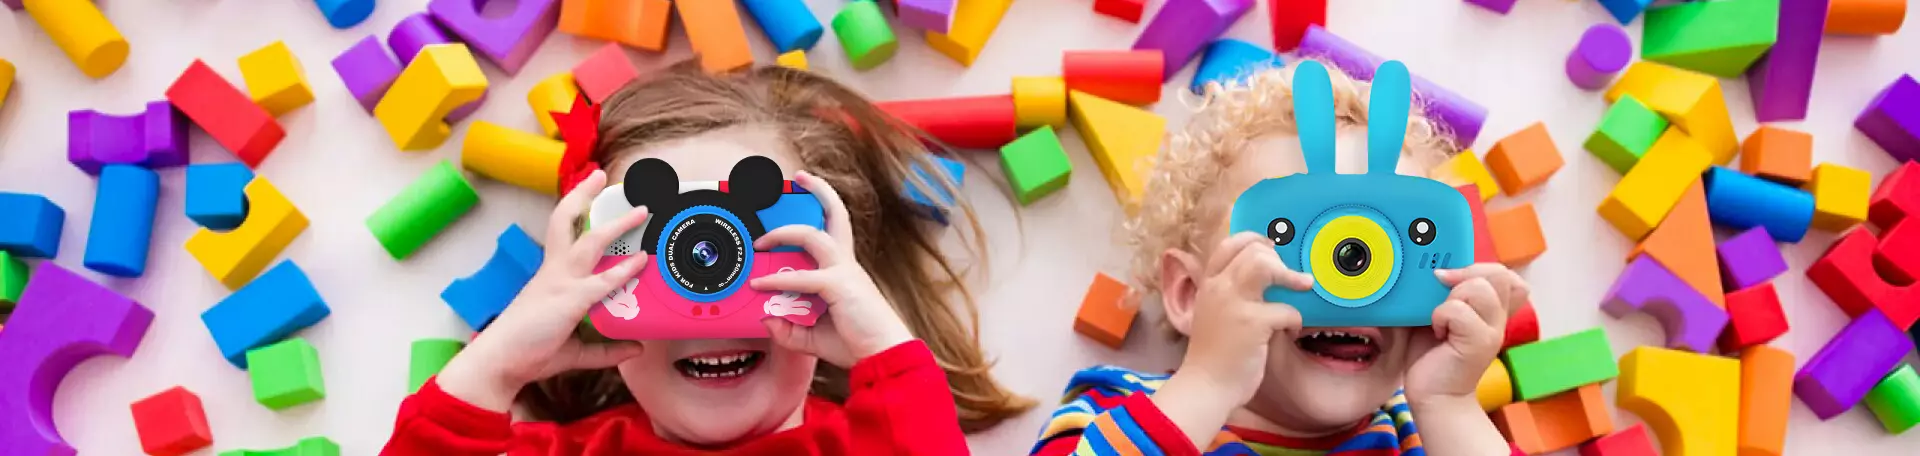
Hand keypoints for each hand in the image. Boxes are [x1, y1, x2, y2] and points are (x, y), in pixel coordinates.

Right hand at [436, 170, 651, 410]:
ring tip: (641, 210)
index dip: (575, 212)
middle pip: (565, 221)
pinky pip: (603, 280)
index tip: (588, 194)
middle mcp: (554, 271)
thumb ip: (606, 349)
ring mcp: (561, 282)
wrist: (499, 363)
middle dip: (581, 195)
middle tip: (598, 175)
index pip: (562, 233)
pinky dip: (625, 269)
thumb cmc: (529, 352)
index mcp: (550, 276)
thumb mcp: (575, 350)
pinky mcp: (570, 300)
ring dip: (617, 224)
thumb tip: (635, 347)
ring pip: (589, 241)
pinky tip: (642, 260)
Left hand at [750, 171, 913, 367]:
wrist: (883, 357)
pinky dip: (778, 280)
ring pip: (813, 234)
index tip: (802, 200)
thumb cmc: (856, 343)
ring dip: (782, 232)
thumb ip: (789, 329)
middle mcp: (846, 263)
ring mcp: (843, 272)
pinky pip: (802, 277)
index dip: (820, 212)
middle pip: (837, 214)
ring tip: (760, 241)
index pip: (832, 230)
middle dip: (819, 191)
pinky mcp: (838, 286)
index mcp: (844, 269)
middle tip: (799, 179)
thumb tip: (766, 321)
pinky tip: (760, 285)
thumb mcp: (813, 337)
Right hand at [1152, 233, 1312, 449]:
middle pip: (1252, 250)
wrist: (1206, 385)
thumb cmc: (1214, 354)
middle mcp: (1219, 287)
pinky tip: (1290, 332)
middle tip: (1292, 276)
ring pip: (1265, 265)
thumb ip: (1231, 295)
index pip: (1229, 245)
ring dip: (1290, 276)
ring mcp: (1235, 303)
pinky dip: (1295, 320)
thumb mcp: (1213, 314)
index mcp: (1209, 284)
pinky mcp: (1253, 323)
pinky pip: (1286, 309)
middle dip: (1278, 260)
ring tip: (1304, 285)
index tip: (1272, 247)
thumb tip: (1265, 279)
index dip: (1254, 240)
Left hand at [1404, 263, 1527, 403]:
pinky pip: (1459, 311)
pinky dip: (1441, 316)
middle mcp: (1497, 317)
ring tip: (1439, 318)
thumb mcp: (1435, 314)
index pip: (1503, 272)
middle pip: (1498, 273)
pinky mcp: (1480, 344)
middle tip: (1440, 290)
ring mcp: (1492, 331)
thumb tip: (1428, 266)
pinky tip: (1437, 332)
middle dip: (1464, 274)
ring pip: (1479, 288)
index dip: (1478, 266)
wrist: (1433, 395)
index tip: (1447, 278)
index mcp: (1490, 308)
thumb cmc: (1431, 354)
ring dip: (1451, 297)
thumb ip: (1440, 292)